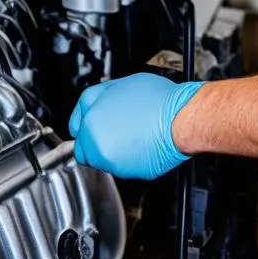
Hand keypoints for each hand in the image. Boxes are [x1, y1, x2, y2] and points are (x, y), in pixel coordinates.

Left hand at [69, 73, 204, 178]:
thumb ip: (97, 99)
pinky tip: (140, 146)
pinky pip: (121, 168)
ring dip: (111, 152)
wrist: (181, 119)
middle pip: (86, 149)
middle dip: (95, 142)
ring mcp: (112, 160)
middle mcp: (97, 142)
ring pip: (102, 160)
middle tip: (114, 132)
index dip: (85, 126)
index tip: (90, 127)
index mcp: (91, 118)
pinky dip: (127, 161)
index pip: (76, 129)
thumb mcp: (118, 85)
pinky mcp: (128, 173)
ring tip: (131, 136)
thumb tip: (92, 107)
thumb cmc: (157, 100)